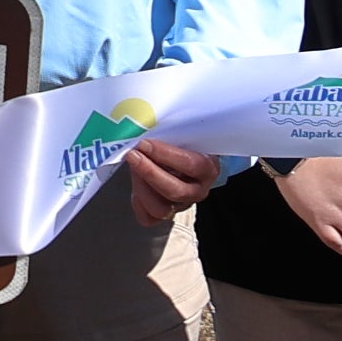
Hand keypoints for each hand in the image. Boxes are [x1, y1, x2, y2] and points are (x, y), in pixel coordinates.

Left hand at [114, 135, 230, 211]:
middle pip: (175, 190)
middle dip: (150, 173)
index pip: (192, 165)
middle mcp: (198, 190)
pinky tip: (135, 187)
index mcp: (208, 168)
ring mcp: (182, 205)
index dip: (166, 155)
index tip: (145, 143)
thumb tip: (148, 122)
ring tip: (132, 168)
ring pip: (161, 209)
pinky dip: (138, 204)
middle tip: (133, 155)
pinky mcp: (166, 213)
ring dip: (142, 188)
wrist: (184, 155)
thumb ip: (172, 132)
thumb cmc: (183, 141)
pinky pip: (149, 218)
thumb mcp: (184, 133)